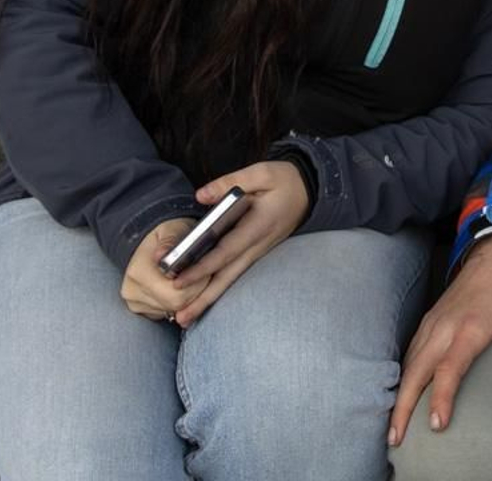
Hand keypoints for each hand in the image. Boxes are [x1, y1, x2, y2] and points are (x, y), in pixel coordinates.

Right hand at [120, 217, 211, 320]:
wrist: (152, 243)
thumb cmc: (170, 234)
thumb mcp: (173, 230)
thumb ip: (170, 241)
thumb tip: (160, 255)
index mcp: (138, 271)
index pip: (176, 293)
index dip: (196, 284)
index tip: (205, 271)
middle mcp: (131, 290)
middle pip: (176, 304)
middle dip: (195, 291)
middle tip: (201, 274)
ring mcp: (133, 302)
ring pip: (174, 310)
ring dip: (188, 297)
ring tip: (190, 277)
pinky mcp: (139, 309)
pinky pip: (168, 313)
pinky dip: (178, 302)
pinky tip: (180, 287)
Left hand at [168, 160, 310, 325]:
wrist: (311, 189)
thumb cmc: (286, 180)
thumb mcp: (262, 172)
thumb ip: (230, 181)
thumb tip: (200, 196)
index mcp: (258, 226)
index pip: (226, 252)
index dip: (202, 268)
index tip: (179, 281)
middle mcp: (258, 245)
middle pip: (227, 276)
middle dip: (203, 299)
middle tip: (180, 319)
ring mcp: (259, 251)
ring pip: (231, 279)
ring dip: (209, 300)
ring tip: (185, 319)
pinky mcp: (257, 252)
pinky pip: (235, 273)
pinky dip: (219, 289)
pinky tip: (204, 300)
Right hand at [387, 234, 491, 447]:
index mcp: (471, 328)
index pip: (450, 368)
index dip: (442, 396)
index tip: (437, 423)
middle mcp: (446, 327)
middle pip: (417, 370)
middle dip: (404, 405)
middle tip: (396, 437)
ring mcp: (434, 323)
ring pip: (410, 363)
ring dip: (400, 394)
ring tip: (394, 426)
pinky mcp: (429, 320)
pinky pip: (410, 352)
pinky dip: (403, 375)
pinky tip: (403, 394)